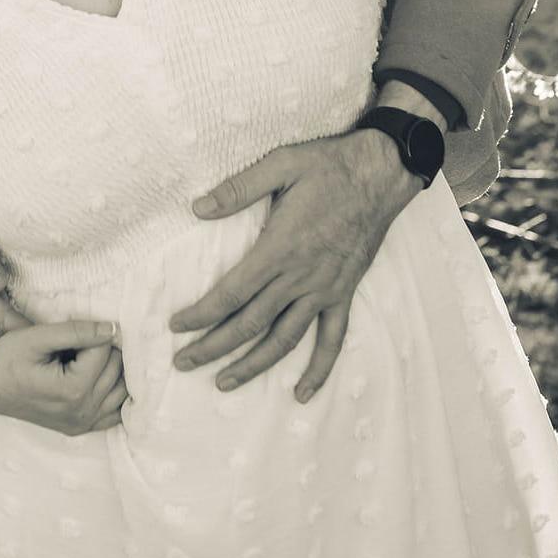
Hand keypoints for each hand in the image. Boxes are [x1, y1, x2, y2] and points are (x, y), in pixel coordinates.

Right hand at [0, 319, 128, 435]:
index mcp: (72, 391)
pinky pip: (115, 411)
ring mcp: (82, 424)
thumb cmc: (7, 358)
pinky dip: (113, 392)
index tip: (68, 332)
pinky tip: (98, 377)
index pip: (105, 349)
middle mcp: (81, 413)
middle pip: (116, 367)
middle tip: (73, 344)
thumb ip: (76, 331)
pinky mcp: (80, 429)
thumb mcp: (37, 337)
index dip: (90, 331)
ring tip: (84, 357)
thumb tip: (112, 329)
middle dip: (101, 349)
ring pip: (121, 388)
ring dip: (110, 368)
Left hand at [171, 130, 419, 401]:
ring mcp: (325, 289)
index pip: (231, 293)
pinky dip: (318, 368)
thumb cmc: (329, 166)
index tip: (176, 327)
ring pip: (284, 339)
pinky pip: (332, 338)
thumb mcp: (281, 164)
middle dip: (213, 346)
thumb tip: (197, 208)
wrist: (381, 173)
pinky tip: (302, 392)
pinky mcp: (344, 293)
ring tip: (224, 383)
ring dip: (253, 365)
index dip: (201, 314)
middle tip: (183, 363)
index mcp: (280, 248)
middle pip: (250, 323)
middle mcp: (301, 277)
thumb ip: (238, 189)